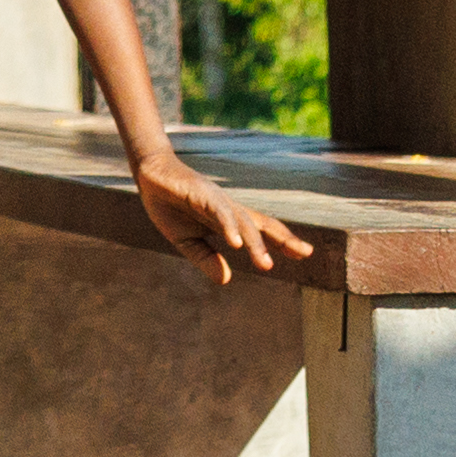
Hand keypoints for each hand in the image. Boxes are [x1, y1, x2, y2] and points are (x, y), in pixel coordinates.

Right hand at [133, 147, 319, 279]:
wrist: (151, 177)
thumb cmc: (171, 207)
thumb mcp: (187, 242)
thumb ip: (206, 259)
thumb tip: (226, 279)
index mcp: (229, 219)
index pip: (262, 230)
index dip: (283, 241)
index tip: (304, 254)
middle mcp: (230, 209)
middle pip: (262, 225)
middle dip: (284, 239)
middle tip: (304, 253)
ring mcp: (217, 201)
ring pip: (243, 223)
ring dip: (255, 243)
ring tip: (265, 263)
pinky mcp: (202, 195)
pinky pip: (219, 212)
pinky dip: (229, 227)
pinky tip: (236, 243)